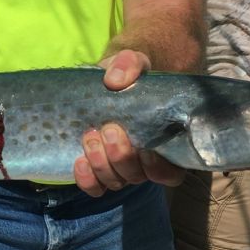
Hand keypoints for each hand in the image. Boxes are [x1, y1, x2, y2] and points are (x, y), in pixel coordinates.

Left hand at [73, 49, 184, 195]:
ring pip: (115, 182)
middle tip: (109, 129)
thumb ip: (130, 64)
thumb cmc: (128, 75)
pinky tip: (78, 161)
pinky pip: (94, 187)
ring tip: (90, 137)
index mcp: (164, 142)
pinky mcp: (97, 170)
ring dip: (101, 164)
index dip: (160, 169)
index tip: (146, 151)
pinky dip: (86, 179)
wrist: (105, 81)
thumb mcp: (133, 62)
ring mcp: (119, 167)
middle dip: (122, 157)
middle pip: (137, 176)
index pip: (171, 173)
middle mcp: (143, 162)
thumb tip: (116, 80)